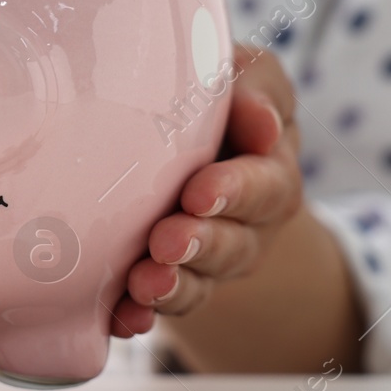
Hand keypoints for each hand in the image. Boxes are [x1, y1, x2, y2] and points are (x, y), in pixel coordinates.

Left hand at [109, 44, 304, 337]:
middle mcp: (245, 224)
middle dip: (201, 245)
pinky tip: (121, 316)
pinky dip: (138, 315)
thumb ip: (255, 86)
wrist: (175, 136)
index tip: (200, 191)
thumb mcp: (244, 74)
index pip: (266, 185)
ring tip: (143, 283)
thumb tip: (261, 121)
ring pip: (199, 283)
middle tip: (168, 240)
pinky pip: (156, 307)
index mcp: (269, 169)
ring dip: (172, 285)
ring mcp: (206, 258)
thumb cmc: (216, 95)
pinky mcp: (167, 280)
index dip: (236, 191)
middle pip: (235, 245)